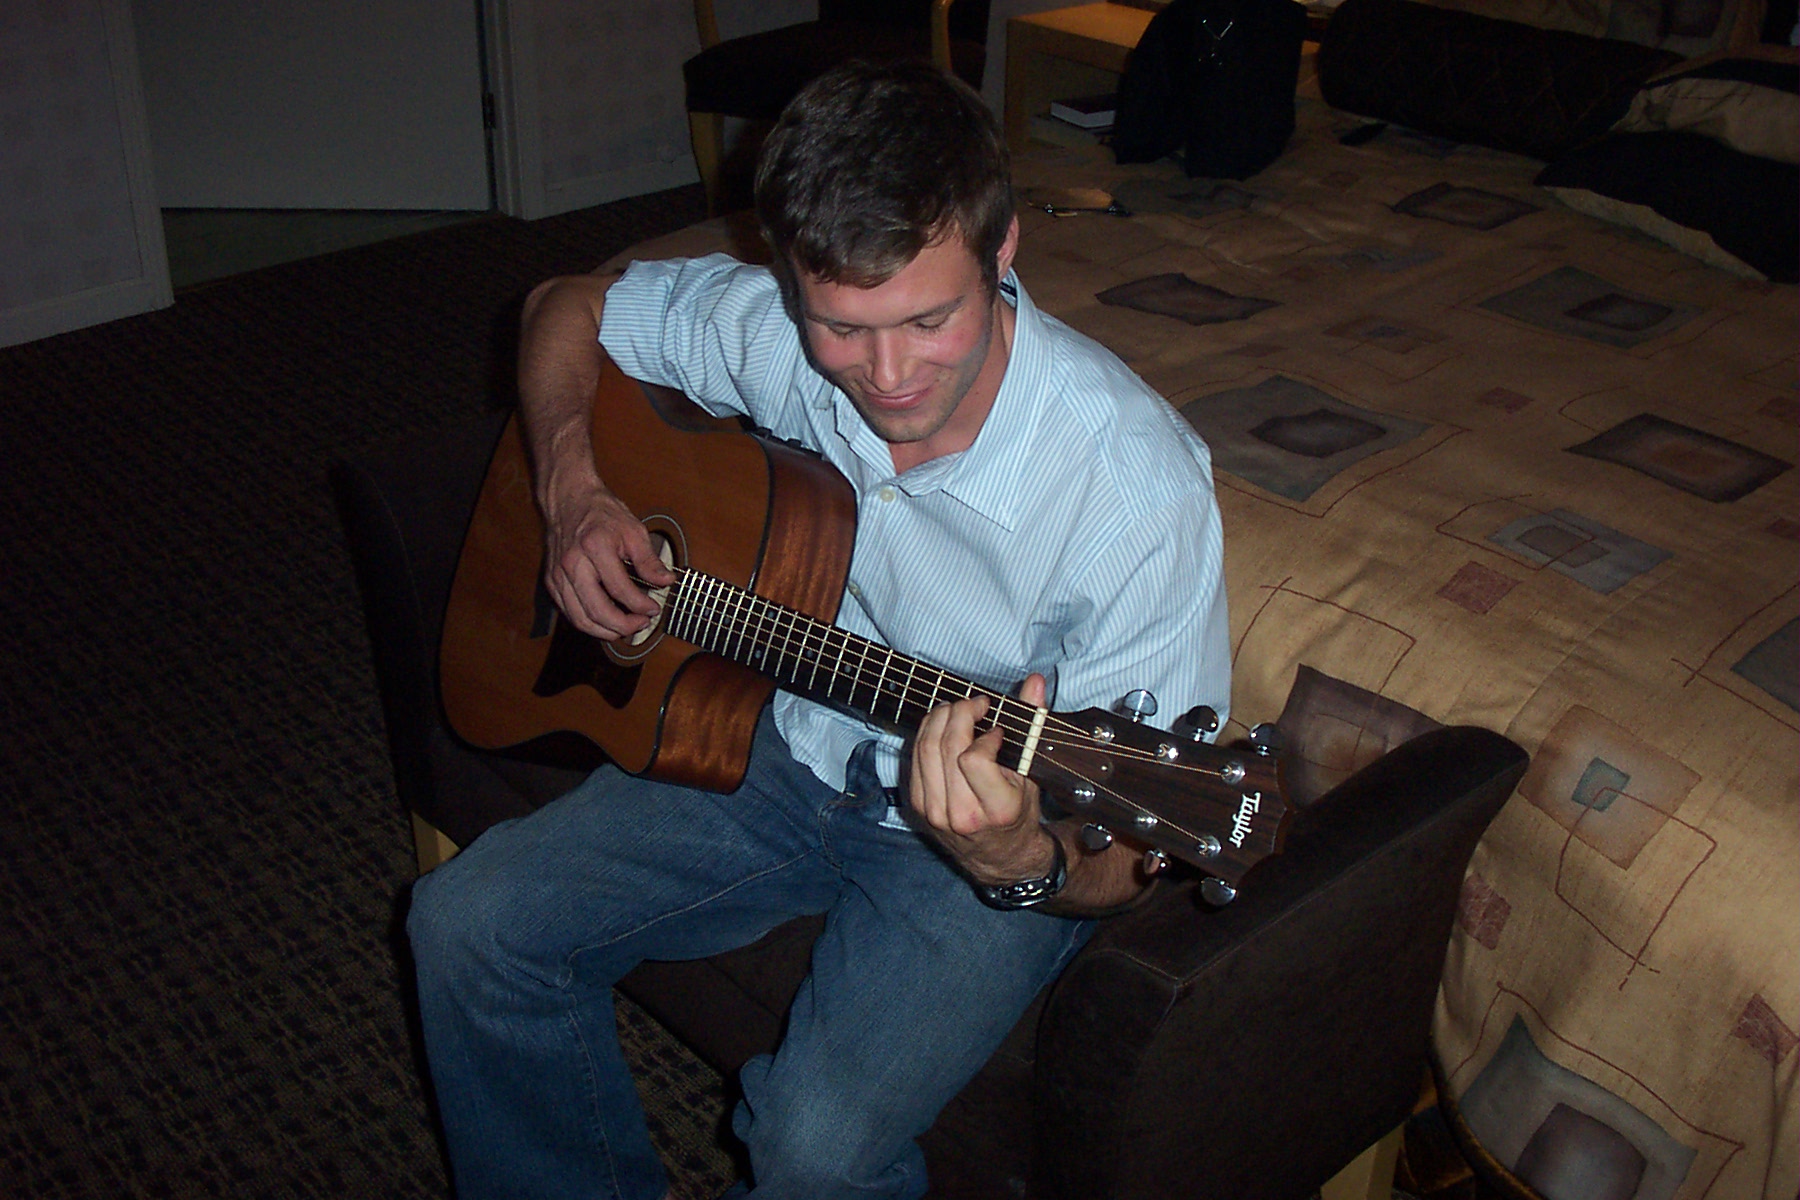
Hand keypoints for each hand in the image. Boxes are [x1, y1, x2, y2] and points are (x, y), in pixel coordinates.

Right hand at [540, 474, 676, 641]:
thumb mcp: (633, 530)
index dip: (641, 606)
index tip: (654, 609)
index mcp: (595, 548)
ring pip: (580, 619)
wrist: (569, 500)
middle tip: (641, 624)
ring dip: (605, 631)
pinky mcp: (552, 582)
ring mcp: (558, 575)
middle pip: (597, 611)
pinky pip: (570, 613)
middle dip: (623, 626)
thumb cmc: (600, 512)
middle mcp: (572, 564)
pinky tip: (606, 620)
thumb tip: (666, 581)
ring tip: (626, 628)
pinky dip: (589, 623)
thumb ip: (649, 560)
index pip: (620, 590)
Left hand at [909, 673, 1057, 885]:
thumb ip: (1033, 723)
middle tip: (975, 705)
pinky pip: (915, 761)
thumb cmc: (1019, 812)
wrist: (1000, 856)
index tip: (997, 731)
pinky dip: (926, 736)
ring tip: (957, 710)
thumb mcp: (1033, 774)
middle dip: (959, 714)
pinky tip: (941, 729)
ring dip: (939, 720)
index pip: (973, 760)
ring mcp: (936, 813)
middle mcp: (961, 814)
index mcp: (995, 809)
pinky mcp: (919, 807)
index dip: (984, 736)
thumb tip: (1035, 681)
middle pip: (945, 748)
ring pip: (925, 751)